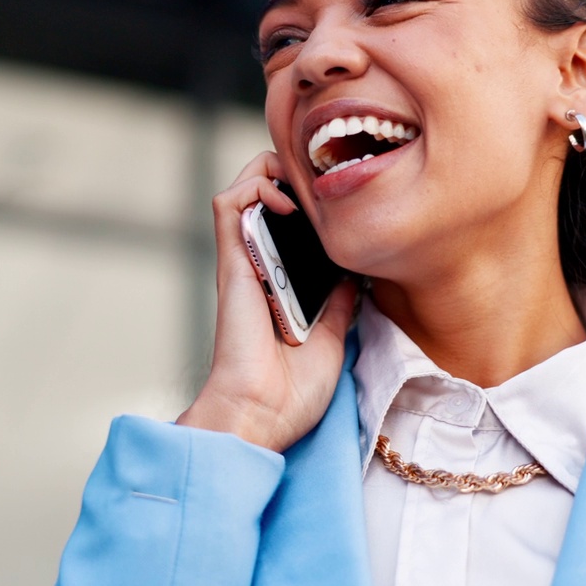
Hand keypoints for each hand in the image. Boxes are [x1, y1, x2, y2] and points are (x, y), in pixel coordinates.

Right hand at [176, 152, 357, 452]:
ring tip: (304, 189)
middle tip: (327, 186)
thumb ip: (340, 301)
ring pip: (243, 184)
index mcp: (280, 280)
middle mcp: (258, 263)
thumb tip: (359, 273)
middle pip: (265, 189)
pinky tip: (287, 204)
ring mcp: (242, 260)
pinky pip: (227, 203)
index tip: (343, 202)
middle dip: (296, 174)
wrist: (262, 414)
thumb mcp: (333, 337)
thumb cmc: (292, 391)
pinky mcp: (231, 262)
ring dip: (272, 170)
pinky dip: (255, 187)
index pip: (289, 218)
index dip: (311, 197)